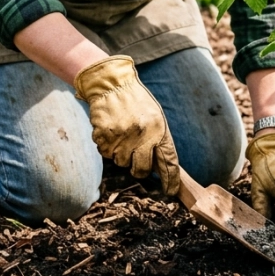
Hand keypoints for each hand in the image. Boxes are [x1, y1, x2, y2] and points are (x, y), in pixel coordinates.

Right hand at [74, 56, 179, 195]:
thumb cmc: (136, 103)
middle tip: (135, 160)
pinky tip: (110, 132)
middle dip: (139, 169)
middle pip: (142, 170)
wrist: (112, 84)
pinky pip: (105, 153)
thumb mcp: (155, 117)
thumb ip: (158, 140)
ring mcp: (122, 136)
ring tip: (121, 135)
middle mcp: (142, 134)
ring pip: (121, 163)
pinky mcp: (104, 135)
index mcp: (158, 129)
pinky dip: (106, 147)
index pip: (169, 161)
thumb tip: (161, 168)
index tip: (170, 191)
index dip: (171, 180)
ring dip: (120, 154)